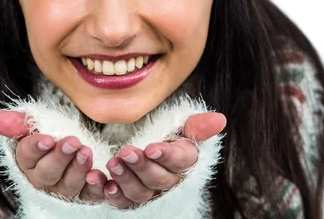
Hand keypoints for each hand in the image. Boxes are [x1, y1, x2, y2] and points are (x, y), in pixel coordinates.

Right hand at [0, 110, 106, 201]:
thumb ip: (16, 122)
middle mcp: (42, 179)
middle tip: (73, 142)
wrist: (76, 146)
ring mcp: (63, 189)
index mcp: (27, 161)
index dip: (37, 148)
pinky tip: (99, 176)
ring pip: (67, 186)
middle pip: (47, 173)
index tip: (48, 138)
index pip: (27, 156)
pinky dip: (95, 188)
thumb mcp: (35, 124)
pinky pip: (89, 196)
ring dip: (78, 170)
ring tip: (86, 152)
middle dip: (60, 158)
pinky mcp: (83, 195)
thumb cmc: (52, 134)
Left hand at [103, 112, 226, 208]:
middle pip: (159, 180)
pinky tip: (105, 184)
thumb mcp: (181, 125)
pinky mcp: (133, 201)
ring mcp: (152, 194)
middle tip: (125, 152)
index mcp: (186, 161)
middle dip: (142, 166)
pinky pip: (124, 203)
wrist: (148, 148)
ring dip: (125, 179)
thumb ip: (196, 125)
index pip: (181, 161)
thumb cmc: (168, 135)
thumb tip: (219, 119)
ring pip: (141, 194)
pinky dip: (113, 195)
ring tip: (113, 163)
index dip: (166, 156)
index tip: (150, 148)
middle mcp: (171, 182)